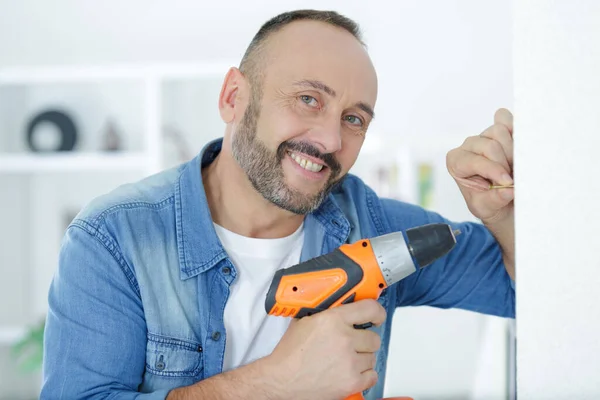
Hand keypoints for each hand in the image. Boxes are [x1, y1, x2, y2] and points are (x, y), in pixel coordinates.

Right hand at [265, 299, 385, 399]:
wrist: (281, 381)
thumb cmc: (289, 355)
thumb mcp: (304, 322)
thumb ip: (325, 312)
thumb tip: (338, 306)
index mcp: (332, 320)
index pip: (369, 309)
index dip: (377, 312)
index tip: (377, 316)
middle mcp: (344, 339)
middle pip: (373, 338)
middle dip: (364, 340)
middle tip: (353, 344)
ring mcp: (349, 362)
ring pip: (372, 357)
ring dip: (362, 358)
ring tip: (345, 360)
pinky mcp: (351, 382)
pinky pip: (372, 376)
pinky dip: (364, 375)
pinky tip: (351, 372)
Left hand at [446, 108, 513, 223]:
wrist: (501, 201)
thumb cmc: (488, 202)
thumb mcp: (486, 208)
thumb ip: (494, 199)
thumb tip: (508, 190)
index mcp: (456, 162)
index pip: (475, 160)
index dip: (493, 171)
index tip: (508, 182)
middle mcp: (469, 145)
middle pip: (490, 145)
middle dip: (505, 163)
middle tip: (514, 177)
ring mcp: (484, 134)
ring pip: (500, 130)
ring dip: (512, 150)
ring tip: (515, 167)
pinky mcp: (501, 127)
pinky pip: (508, 118)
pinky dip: (515, 130)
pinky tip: (520, 148)